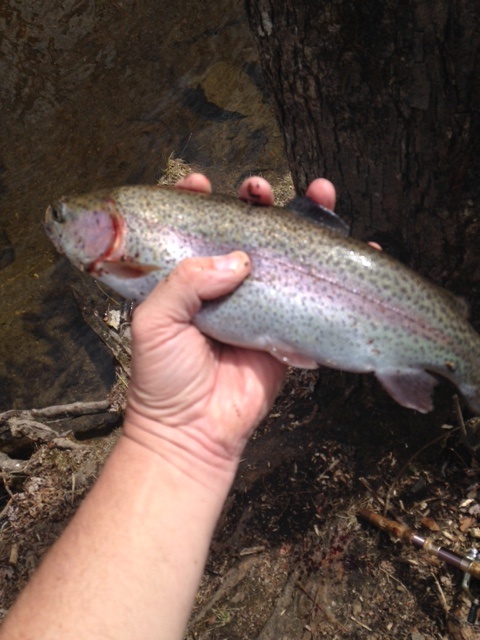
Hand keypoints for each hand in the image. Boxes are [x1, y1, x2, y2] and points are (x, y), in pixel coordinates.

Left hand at [124, 174, 336, 469]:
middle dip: (260, 204)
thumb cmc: (164, 379)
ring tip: (322, 195)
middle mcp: (224, 287)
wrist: (194, 432)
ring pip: (286, 258)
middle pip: (247, 234)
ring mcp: (259, 306)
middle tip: (265, 188)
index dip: (200, 202)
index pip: (194, 229)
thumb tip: (238, 259)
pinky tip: (358, 250)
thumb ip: (187, 282)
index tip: (203, 183)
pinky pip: (314, 298)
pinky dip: (338, 274)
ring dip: (306, 225)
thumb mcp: (155, 323)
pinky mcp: (286, 330)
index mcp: (186, 281)